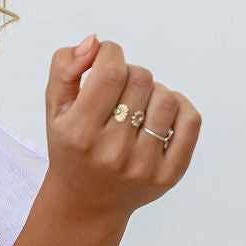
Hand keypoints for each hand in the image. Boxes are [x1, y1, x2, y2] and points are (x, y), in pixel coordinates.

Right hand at [44, 35, 201, 222]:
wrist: (86, 203)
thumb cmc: (72, 148)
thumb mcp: (55, 108)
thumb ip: (65, 67)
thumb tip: (95, 42)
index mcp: (80, 133)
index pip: (110, 72)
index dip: (111, 53)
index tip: (107, 60)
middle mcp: (112, 153)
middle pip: (140, 79)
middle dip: (129, 74)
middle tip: (119, 92)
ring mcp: (143, 167)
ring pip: (166, 97)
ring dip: (153, 91)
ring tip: (138, 104)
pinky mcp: (168, 176)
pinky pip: (190, 122)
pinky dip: (180, 106)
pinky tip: (163, 113)